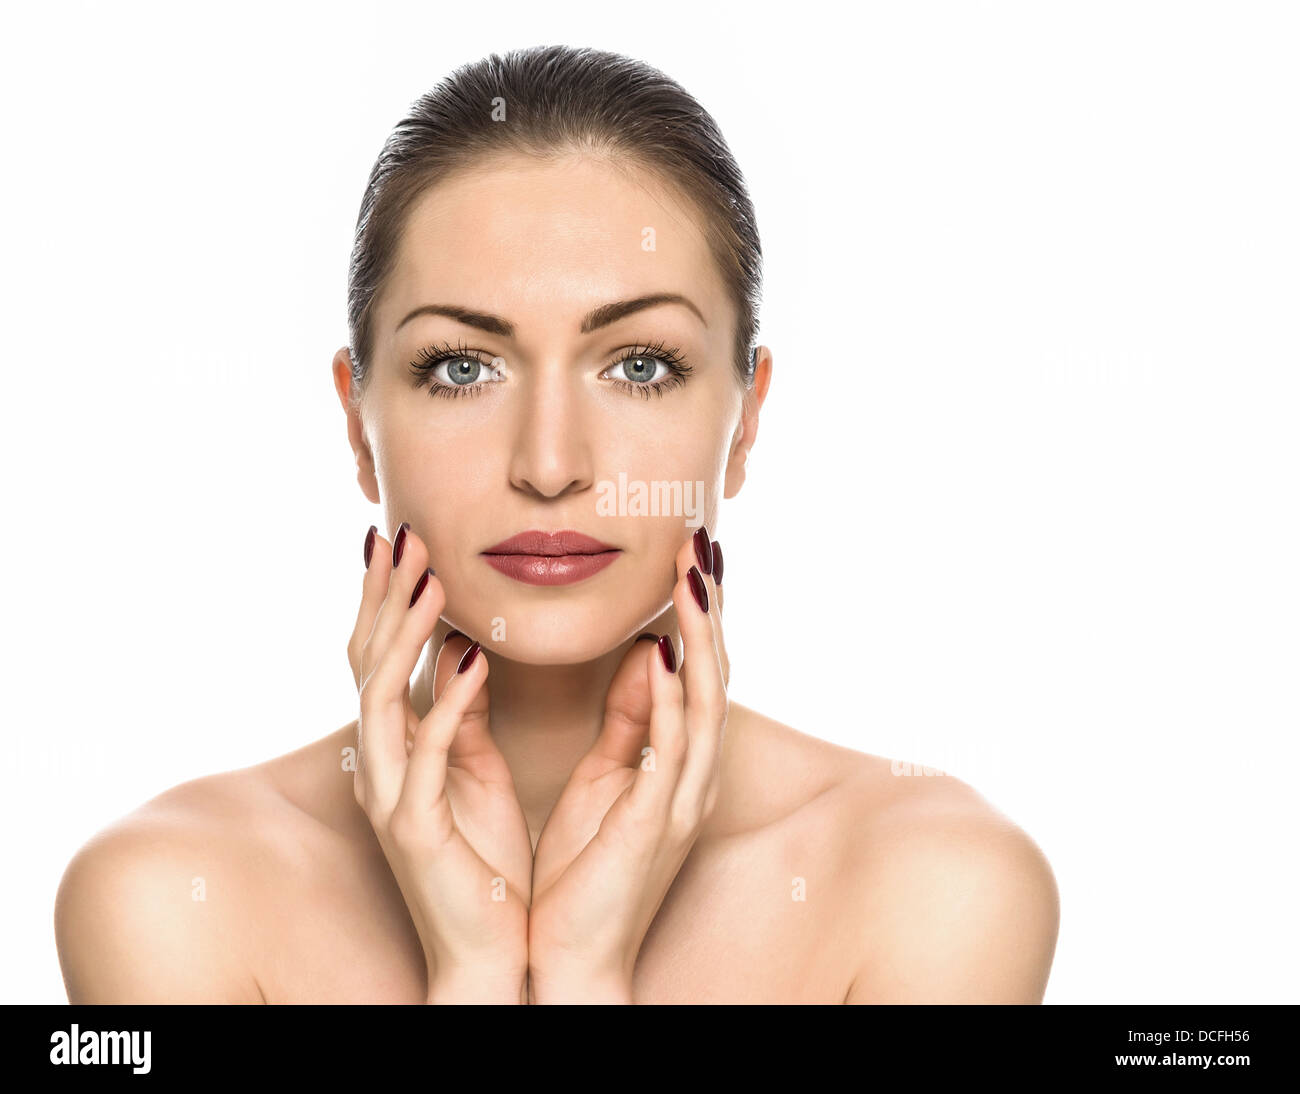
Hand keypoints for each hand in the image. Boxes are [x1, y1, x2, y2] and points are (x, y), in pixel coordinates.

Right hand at [349, 522, 531, 1003]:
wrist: (492, 949)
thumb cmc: (485, 860)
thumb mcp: (475, 769)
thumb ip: (462, 710)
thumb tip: (463, 648)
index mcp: (398, 749)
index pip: (380, 658)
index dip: (387, 600)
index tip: (405, 541)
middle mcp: (382, 766)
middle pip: (366, 664)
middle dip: (383, 598)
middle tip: (402, 535)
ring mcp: (392, 797)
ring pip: (380, 699)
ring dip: (404, 635)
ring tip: (431, 581)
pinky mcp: (415, 830)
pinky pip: (426, 755)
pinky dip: (444, 704)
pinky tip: (470, 659)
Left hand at [527, 527, 728, 1002]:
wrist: (570, 958)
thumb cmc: (586, 873)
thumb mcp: (607, 780)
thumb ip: (631, 719)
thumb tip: (647, 654)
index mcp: (676, 764)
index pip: (697, 673)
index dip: (698, 613)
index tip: (689, 553)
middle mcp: (690, 777)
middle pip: (714, 675)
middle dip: (709, 608)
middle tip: (702, 541)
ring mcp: (679, 803)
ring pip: (706, 704)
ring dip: (702, 638)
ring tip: (692, 576)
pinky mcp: (653, 827)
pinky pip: (671, 754)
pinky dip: (672, 701)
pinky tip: (665, 654)